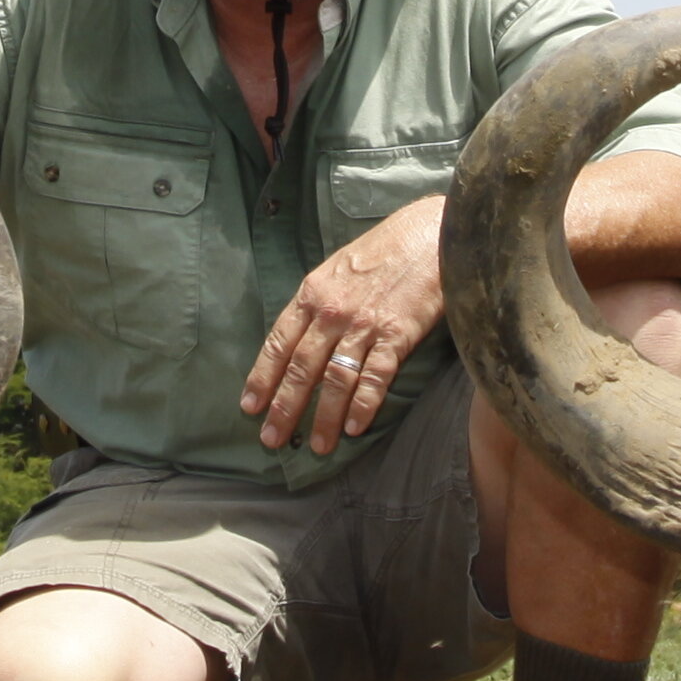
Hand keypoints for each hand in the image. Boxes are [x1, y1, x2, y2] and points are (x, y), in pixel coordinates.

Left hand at [243, 198, 446, 453]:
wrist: (429, 235)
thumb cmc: (384, 250)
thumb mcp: (337, 269)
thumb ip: (318, 303)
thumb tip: (300, 339)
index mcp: (312, 294)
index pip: (278, 343)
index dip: (262, 378)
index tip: (251, 407)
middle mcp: (332, 312)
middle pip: (301, 368)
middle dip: (285, 408)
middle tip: (273, 440)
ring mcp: (364, 324)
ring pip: (335, 379)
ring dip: (324, 417)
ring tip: (317, 446)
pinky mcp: (397, 334)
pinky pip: (375, 377)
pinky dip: (363, 405)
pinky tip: (354, 427)